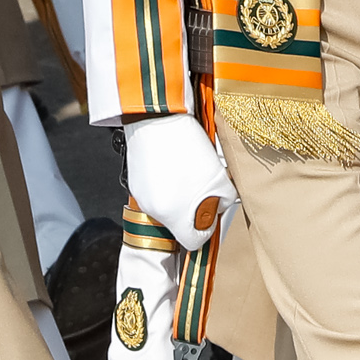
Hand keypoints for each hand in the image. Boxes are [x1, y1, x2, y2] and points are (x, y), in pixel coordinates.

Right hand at [122, 113, 235, 249]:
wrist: (157, 117)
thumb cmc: (186, 145)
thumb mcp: (218, 176)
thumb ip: (223, 201)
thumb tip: (218, 207)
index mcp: (174, 216)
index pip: (193, 243)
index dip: (206, 230)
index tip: (210, 214)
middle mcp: (155, 211)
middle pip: (180, 224)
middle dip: (194, 209)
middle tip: (202, 187)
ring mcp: (143, 197)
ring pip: (168, 207)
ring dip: (181, 195)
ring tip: (188, 171)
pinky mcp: (137, 182)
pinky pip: (157, 192)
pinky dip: (168, 183)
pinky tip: (175, 163)